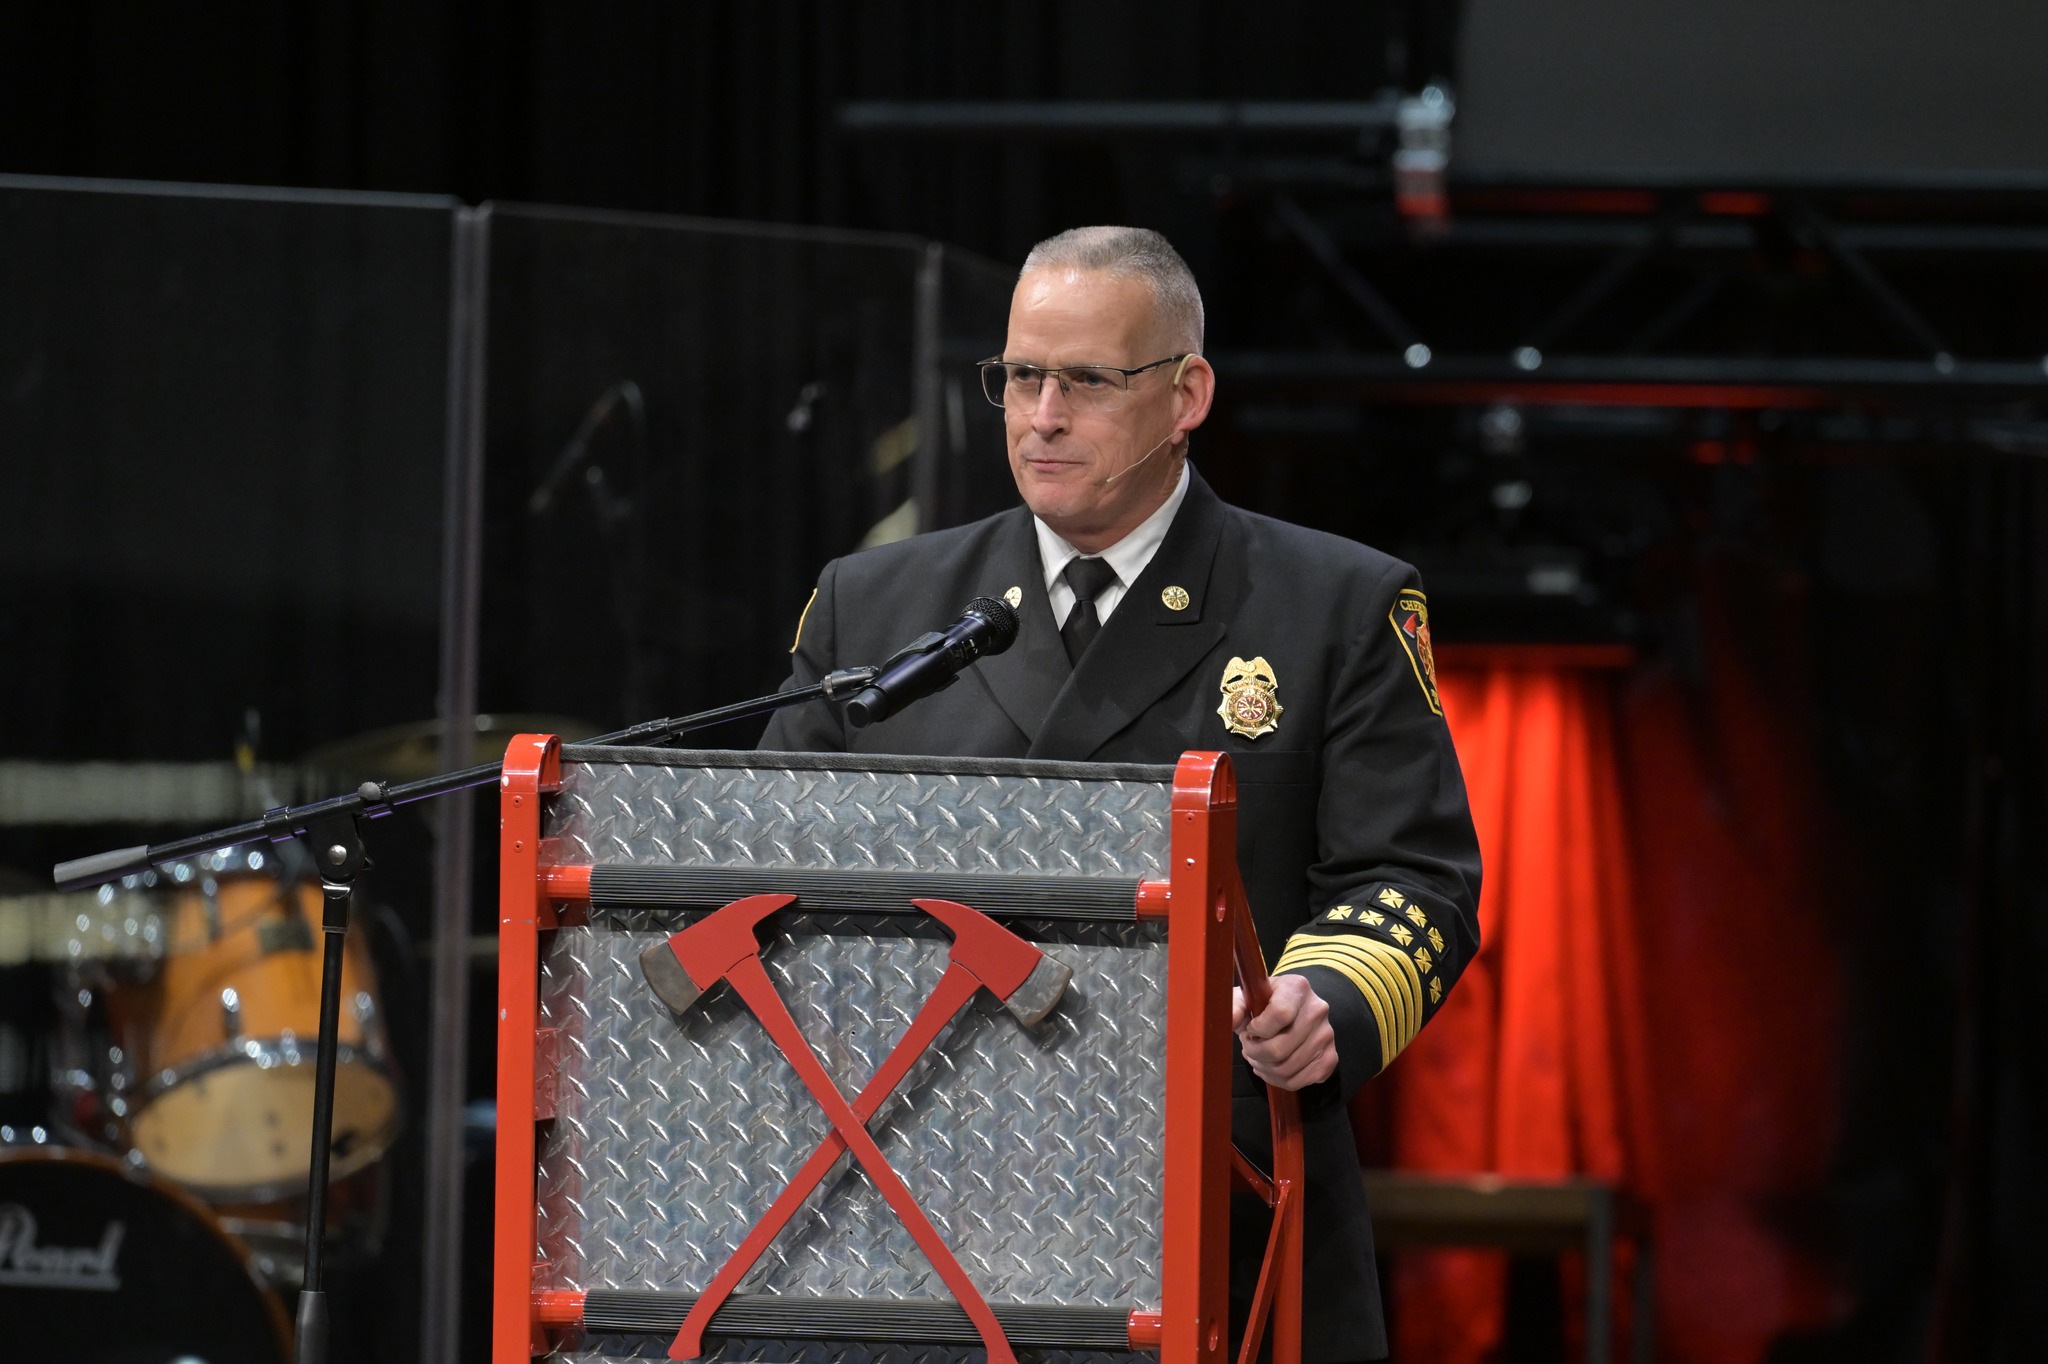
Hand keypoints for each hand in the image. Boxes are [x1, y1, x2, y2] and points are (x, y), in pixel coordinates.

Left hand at [1231, 974, 1337, 1089]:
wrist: (1288, 1011)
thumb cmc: (1261, 1004)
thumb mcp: (1244, 998)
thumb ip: (1233, 1005)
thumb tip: (1231, 1020)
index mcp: (1297, 987)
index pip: (1280, 1015)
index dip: (1258, 1029)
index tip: (1250, 1028)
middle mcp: (1318, 1010)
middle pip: (1280, 1049)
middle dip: (1255, 1053)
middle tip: (1249, 1047)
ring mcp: (1327, 1035)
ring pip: (1287, 1069)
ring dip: (1265, 1068)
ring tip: (1258, 1057)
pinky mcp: (1330, 1057)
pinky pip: (1300, 1081)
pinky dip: (1279, 1081)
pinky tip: (1271, 1068)